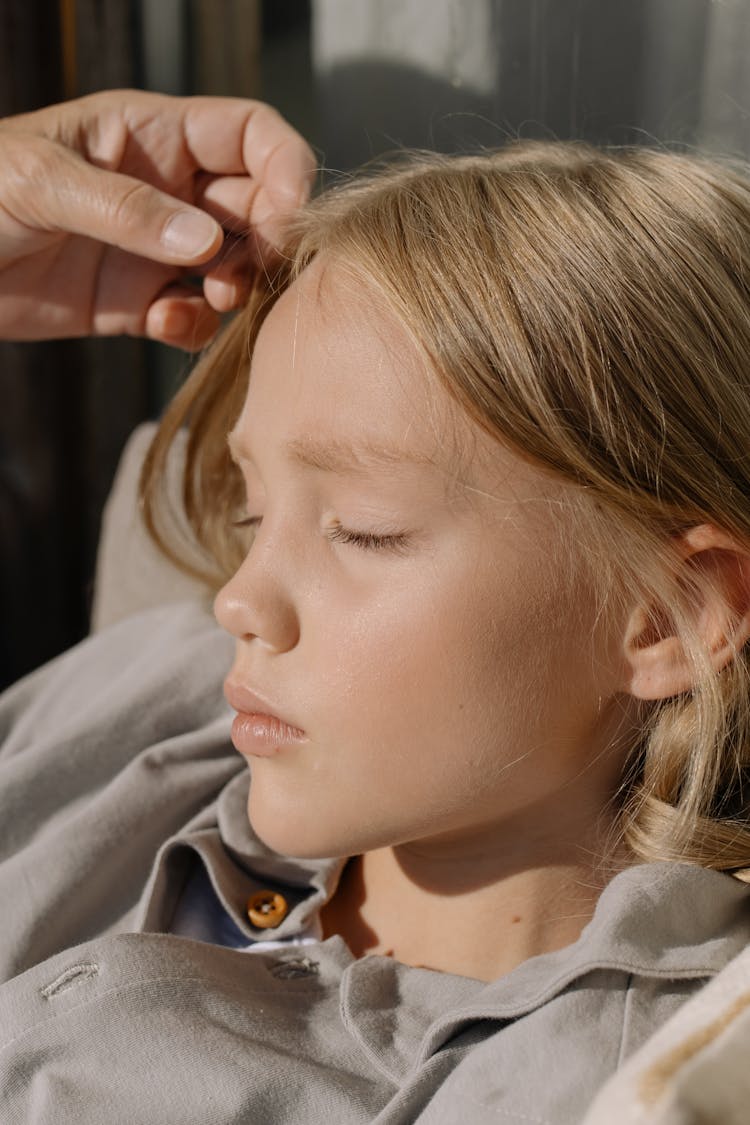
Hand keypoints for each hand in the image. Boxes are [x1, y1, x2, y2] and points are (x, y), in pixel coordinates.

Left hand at [0, 89, 314, 348]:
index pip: (250, 135)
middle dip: (267, 240)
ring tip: (214, 299)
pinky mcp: (138, 302)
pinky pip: (193, 316)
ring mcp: (155, 249)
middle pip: (258, 205)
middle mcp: (167, 190)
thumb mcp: (40, 182)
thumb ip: (126, 209)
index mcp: (151, 135)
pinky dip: (194, 327)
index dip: (284, 169)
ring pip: (234, 265)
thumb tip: (204, 242)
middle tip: (246, 273)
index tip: (284, 218)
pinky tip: (163, 324)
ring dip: (239, 287)